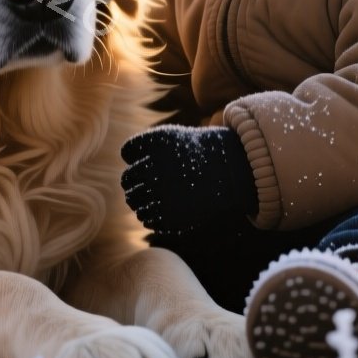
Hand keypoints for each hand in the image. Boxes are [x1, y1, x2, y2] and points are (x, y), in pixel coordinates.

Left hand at [120, 125, 257, 232]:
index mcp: (158, 144)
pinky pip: (146, 218)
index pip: (128, 151)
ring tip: (152, 197)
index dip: (134, 156)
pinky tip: (159, 209)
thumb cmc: (199, 154)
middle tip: (146, 182)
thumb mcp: (172, 139)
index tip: (147, 158)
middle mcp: (158, 168)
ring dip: (138, 200)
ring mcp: (163, 193)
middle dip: (134, 181)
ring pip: (133, 200)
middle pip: (127, 179)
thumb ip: (145, 149)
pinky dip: (148, 215)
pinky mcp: (171, 215)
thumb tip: (125, 173)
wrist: (232, 174)